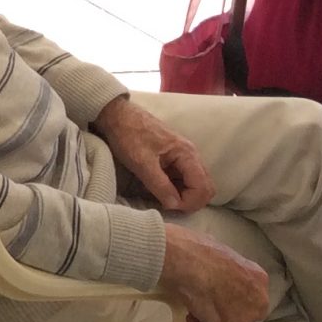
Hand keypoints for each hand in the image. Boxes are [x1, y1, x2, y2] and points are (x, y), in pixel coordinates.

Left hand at [95, 95, 214, 212]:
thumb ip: (160, 185)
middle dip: (191, 201)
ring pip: (196, 183)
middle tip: (169, 206)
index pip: (203, 188)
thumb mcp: (141, 162)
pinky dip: (177, 188)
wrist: (116, 115)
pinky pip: (184, 178)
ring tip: (163, 198)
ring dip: (184, 195)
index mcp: (187, 154)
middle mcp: (191, 155)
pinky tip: (161, 190)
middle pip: (205, 187)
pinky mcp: (174, 158)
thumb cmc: (128, 135)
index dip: (189, 202)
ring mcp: (184, 156)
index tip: (169, 207)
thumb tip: (175, 205)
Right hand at [158, 223, 267, 321]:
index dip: (227, 296)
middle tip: (202, 303)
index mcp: (257, 277)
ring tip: (192, 309)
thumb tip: (212, 271)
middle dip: (223, 313)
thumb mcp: (217, 251)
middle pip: (243, 315)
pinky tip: (190, 318)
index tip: (208, 291)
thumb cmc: (192, 249)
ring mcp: (247, 317)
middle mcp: (259, 298)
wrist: (183, 259)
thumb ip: (224, 268)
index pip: (248, 295)